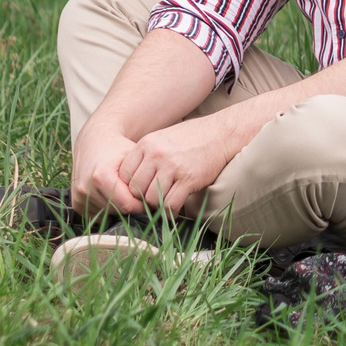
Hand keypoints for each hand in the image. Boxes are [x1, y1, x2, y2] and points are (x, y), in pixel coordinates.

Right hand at [69, 120, 150, 216]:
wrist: (94, 141)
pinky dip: (108, 208)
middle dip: (131, 207)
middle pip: (118, 211)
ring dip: (120, 208)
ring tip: (126, 193)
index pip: (128, 205)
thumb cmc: (119, 149)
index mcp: (101, 177)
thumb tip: (156, 205)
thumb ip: (144, 180)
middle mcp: (86, 189)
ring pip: (108, 214)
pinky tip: (113, 195)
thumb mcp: (135, 159)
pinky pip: (98, 214)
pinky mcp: (76, 203)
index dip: (142, 204)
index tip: (150, 198)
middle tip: (140, 197)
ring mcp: (79, 197)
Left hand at [112, 112, 244, 214]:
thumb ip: (147, 156)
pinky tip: (175, 210)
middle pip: (135, 189)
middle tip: (153, 200)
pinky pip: (170, 205)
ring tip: (166, 202)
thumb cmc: (192, 138)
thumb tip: (132, 183)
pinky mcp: (188, 179)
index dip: (130, 186)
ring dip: (157, 205)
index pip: (124, 174)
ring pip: (151, 199)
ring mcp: (172, 166)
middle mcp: (156, 154)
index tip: (140, 191)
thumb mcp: (162, 139)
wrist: (221, 133)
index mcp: (146, 143)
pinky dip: (170, 212)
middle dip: (143, 198)